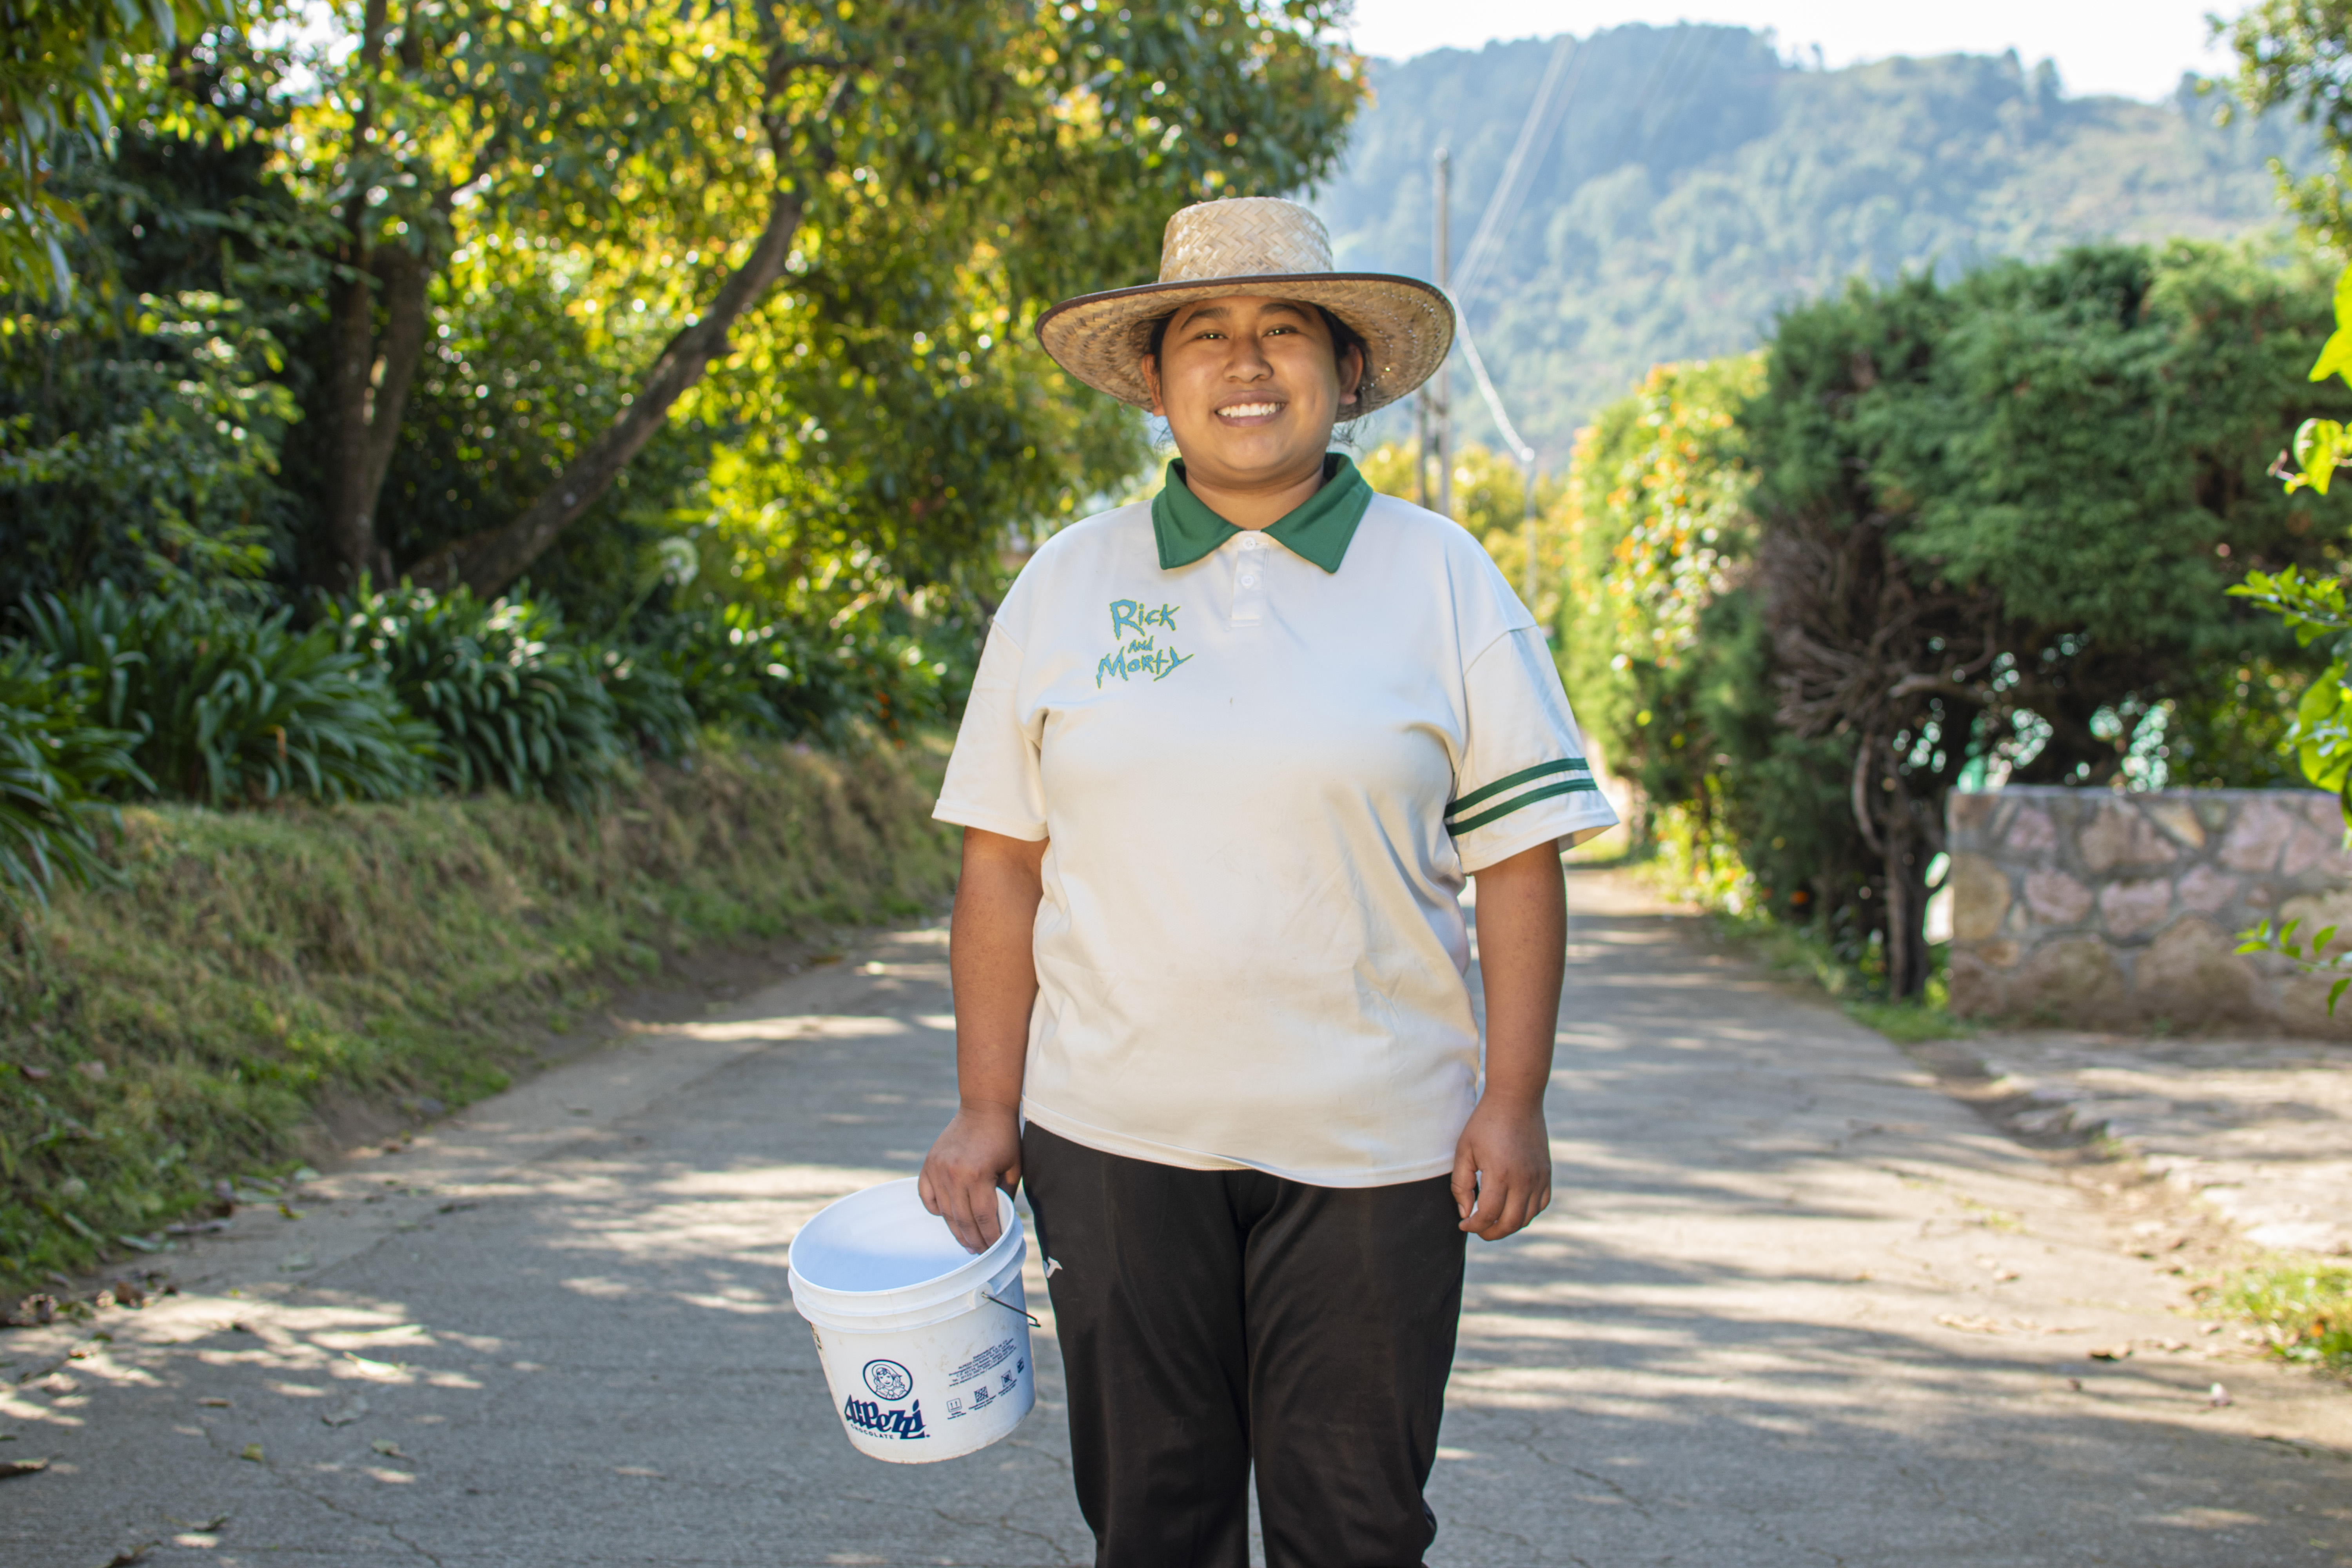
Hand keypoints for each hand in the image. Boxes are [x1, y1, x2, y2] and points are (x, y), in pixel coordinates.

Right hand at [919, 1103, 1021, 1252]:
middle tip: (979, 1251)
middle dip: (973, 1239)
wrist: (983, 1107)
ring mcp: (938, 1169)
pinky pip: (928, 1197)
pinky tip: (948, 1217)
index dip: (989, 1236)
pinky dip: (936, 1210)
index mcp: (978, 1175)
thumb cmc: (1003, 1137)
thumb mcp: (1013, 1167)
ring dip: (956, 1230)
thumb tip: (1000, 1223)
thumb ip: (1004, 1196)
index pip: (983, 1217)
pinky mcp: (929, 1164)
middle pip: (962, 1219)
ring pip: (945, 1212)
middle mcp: (955, 1174)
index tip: (994, 1247)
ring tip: (966, 1242)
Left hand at [1450, 1093, 1551, 1240]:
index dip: (1473, 1225)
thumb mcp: (1464, 1150)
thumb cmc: (1485, 1122)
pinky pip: (1541, 1204)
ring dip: (1508, 1225)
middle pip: (1510, 1224)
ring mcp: (1539, 1177)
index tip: (1463, 1223)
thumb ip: (1461, 1184)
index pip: (1488, 1215)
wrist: (1516, 1098)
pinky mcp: (1546, 1173)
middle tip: (1477, 1228)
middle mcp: (1524, 1179)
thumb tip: (1466, 1213)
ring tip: (1492, 1220)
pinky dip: (1526, 1213)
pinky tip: (1512, 1208)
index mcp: (1500, 1173)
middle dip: (1490, 1233)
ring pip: (1527, 1218)